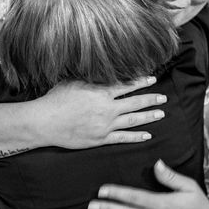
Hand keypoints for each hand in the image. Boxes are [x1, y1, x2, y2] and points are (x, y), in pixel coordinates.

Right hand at [28, 76, 166, 148]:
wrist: (45, 122)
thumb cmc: (55, 100)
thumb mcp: (72, 82)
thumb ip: (90, 78)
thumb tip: (101, 70)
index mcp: (100, 93)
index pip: (126, 86)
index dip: (141, 82)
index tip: (152, 79)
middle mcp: (106, 108)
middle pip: (134, 103)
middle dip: (150, 99)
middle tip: (163, 98)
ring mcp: (105, 125)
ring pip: (132, 120)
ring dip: (148, 116)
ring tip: (160, 114)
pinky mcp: (100, 139)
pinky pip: (122, 138)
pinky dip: (136, 137)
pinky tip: (147, 135)